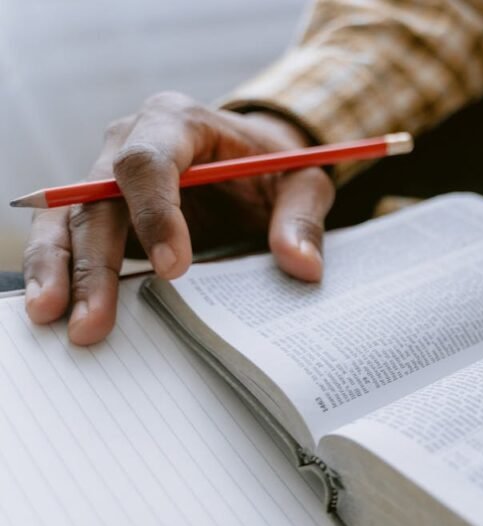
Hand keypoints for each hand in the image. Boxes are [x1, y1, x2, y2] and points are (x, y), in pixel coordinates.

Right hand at [23, 92, 334, 344]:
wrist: (256, 157)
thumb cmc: (276, 165)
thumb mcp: (304, 182)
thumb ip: (302, 218)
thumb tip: (302, 265)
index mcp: (179, 122)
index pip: (150, 163)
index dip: (155, 215)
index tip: (174, 269)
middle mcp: (130, 141)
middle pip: (96, 199)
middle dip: (93, 263)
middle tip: (91, 320)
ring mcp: (108, 176)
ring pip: (69, 220)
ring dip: (60, 272)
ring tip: (53, 318)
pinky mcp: (103, 210)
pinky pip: (71, 240)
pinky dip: (61, 275)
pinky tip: (56, 310)